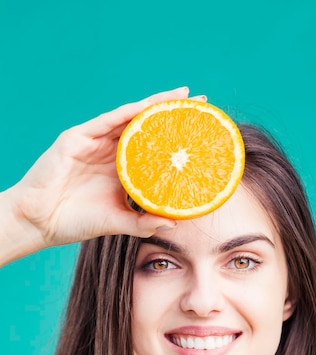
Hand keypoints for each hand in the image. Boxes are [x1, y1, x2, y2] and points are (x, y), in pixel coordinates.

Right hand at [5, 87, 205, 254]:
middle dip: (172, 114)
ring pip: (130, 117)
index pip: (153, 147)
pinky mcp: (77, 137)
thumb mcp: (118, 221)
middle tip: (202, 104)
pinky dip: (129, 112)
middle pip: (146, 127)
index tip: (202, 133)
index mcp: (120, 169)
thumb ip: (143, 222)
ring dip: (156, 105)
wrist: (40, 222)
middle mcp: (110, 151)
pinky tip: (150, 107)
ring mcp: (94, 141)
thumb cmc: (76, 221)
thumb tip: (174, 223)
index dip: (175, 138)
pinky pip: (107, 121)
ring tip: (183, 96)